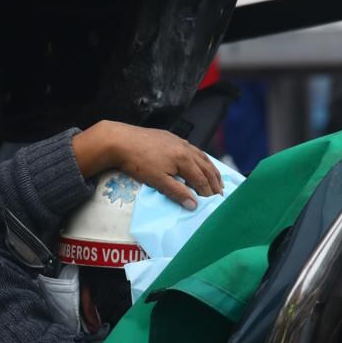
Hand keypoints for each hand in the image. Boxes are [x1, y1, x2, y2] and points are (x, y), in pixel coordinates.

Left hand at [73, 121, 223, 210]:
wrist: (120, 140)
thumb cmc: (138, 162)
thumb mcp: (158, 181)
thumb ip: (177, 192)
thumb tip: (194, 205)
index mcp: (184, 160)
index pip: (201, 180)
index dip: (208, 193)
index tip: (214, 203)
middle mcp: (186, 149)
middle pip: (206, 168)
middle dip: (214, 182)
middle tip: (221, 194)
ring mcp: (179, 141)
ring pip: (201, 157)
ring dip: (210, 169)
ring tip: (217, 180)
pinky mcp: (171, 137)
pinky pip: (192, 149)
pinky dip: (200, 158)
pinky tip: (199, 161)